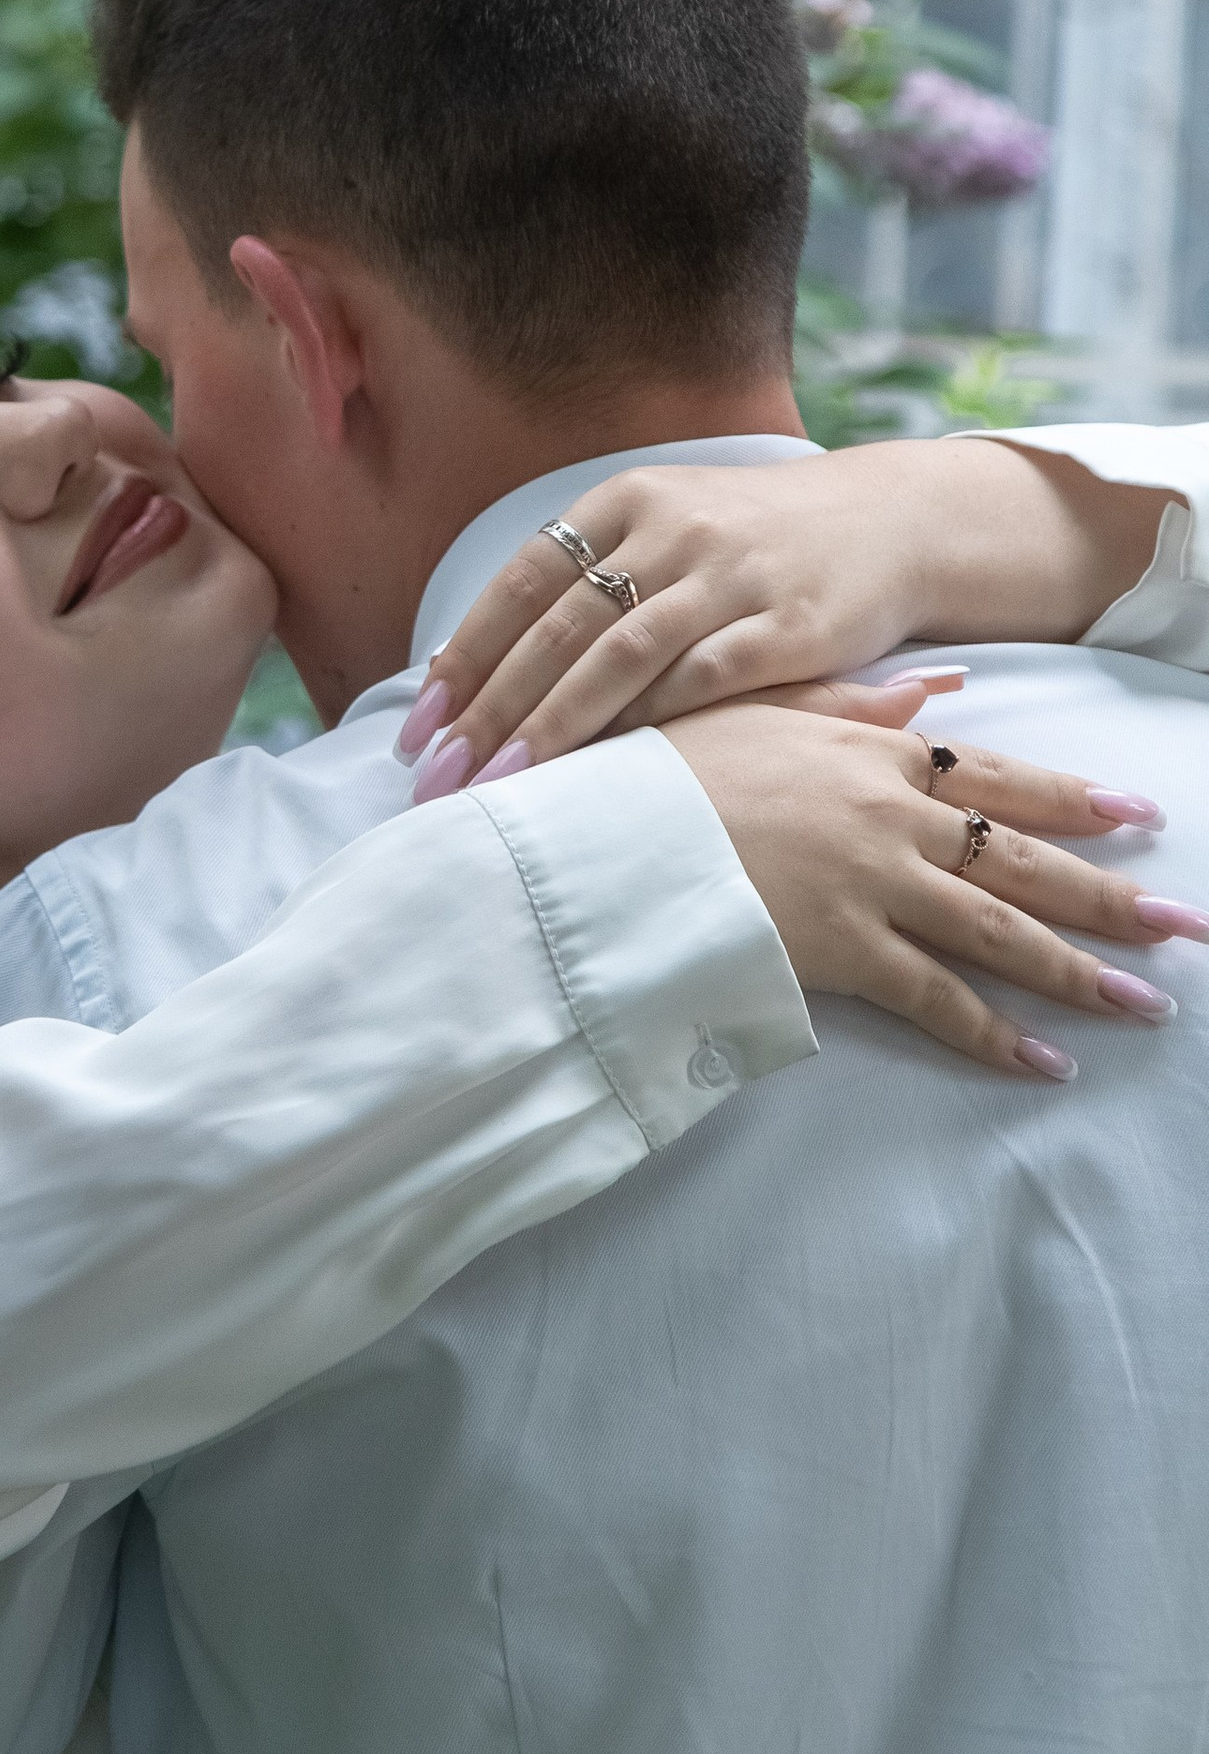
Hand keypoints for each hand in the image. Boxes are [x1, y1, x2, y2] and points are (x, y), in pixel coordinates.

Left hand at [402, 438, 1179, 792]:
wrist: (891, 521)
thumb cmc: (755, 544)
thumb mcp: (664, 534)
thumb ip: (585, 589)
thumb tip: (477, 671)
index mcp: (625, 502)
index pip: (521, 585)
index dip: (464, 657)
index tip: (417, 727)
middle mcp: (669, 530)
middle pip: (555, 628)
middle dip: (489, 708)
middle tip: (438, 777)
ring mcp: (728, 575)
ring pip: (616, 656)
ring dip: (549, 727)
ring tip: (500, 787)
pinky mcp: (785, 624)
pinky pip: (698, 681)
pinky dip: (642, 726)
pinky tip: (601, 772)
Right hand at [655, 702, 1203, 1077]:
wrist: (603, 827)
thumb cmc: (659, 765)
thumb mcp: (754, 710)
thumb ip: (848, 701)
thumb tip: (931, 691)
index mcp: (871, 751)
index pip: (997, 777)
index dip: (1073, 799)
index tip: (1138, 812)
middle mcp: (892, 815)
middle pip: (1024, 860)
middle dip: (1113, 895)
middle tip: (1185, 926)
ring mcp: (876, 884)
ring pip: (1002, 932)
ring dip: (1081, 972)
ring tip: (1148, 1003)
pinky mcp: (847, 951)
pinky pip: (939, 1000)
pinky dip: (995, 1035)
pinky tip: (1048, 1062)